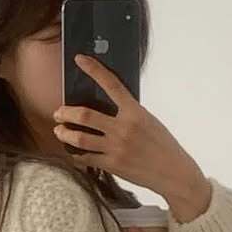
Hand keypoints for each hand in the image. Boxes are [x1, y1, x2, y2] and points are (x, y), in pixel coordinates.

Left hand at [52, 53, 211, 216]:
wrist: (173, 173)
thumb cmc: (163, 145)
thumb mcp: (149, 121)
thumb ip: (129, 113)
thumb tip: (109, 105)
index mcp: (135, 112)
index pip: (111, 84)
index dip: (93, 69)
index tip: (79, 59)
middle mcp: (123, 128)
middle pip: (85, 115)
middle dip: (65, 112)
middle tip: (58, 113)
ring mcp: (116, 147)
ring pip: (80, 137)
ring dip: (64, 133)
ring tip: (59, 131)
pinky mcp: (112, 165)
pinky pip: (86, 157)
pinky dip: (75, 153)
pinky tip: (72, 151)